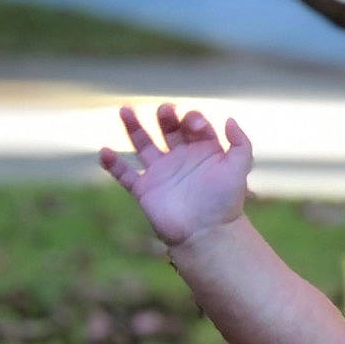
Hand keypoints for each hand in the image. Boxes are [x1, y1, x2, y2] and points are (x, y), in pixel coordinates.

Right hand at [100, 102, 252, 247]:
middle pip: (169, 130)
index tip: (194, 123)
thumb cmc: (225, 202)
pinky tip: (104, 151)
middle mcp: (181, 159)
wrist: (207, 233)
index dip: (193, 119)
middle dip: (166, 117)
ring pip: (143, 145)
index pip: (194, 126)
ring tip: (125, 110)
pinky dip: (112, 164)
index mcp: (204, 152)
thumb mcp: (240, 168)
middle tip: (165, 110)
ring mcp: (161, 173)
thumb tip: (229, 119)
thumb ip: (241, 142)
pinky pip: (125, 175)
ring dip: (133, 127)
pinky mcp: (145, 189)